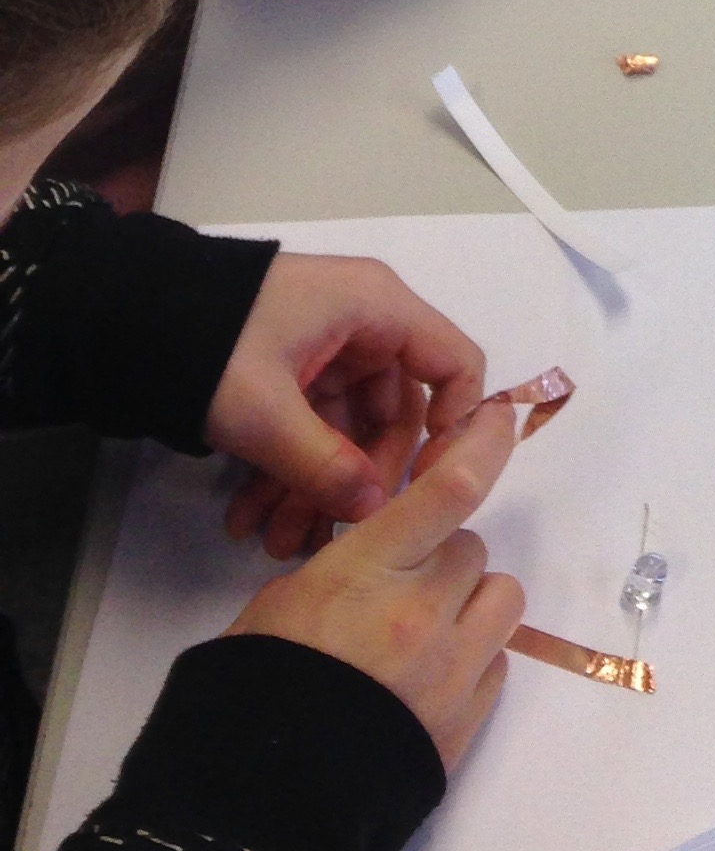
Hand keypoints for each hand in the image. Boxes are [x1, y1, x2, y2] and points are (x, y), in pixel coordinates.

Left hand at [208, 256, 488, 563]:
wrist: (122, 318)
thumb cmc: (210, 345)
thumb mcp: (265, 411)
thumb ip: (324, 465)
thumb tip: (375, 512)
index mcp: (376, 308)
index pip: (455, 362)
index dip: (455, 424)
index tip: (428, 484)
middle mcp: (363, 326)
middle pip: (395, 412)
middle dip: (359, 480)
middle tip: (327, 534)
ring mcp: (326, 352)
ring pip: (347, 431)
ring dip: (314, 488)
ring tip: (274, 542)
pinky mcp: (291, 374)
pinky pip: (310, 429)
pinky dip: (286, 473)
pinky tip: (250, 518)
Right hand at [226, 401, 525, 772]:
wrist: (259, 812)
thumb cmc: (250, 694)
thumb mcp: (279, 607)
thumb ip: (343, 571)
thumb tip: (378, 567)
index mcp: (366, 573)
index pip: (449, 491)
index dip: (483, 446)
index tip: (502, 418)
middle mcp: (423, 612)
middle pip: (471, 549)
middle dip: (441, 560)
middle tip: (399, 592)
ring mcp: (453, 670)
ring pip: (502, 598)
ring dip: (471, 605)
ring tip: (427, 635)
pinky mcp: (468, 722)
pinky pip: (498, 662)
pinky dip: (473, 659)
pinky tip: (429, 683)